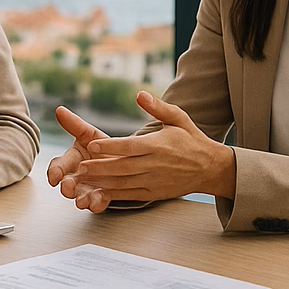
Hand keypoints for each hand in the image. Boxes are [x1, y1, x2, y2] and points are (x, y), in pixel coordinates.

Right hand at [47, 106, 113, 211]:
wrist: (124, 158)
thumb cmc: (102, 146)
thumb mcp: (89, 134)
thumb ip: (74, 124)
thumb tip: (59, 109)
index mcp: (71, 161)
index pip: (58, 167)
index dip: (54, 172)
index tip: (54, 177)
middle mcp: (77, 177)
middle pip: (66, 185)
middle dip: (66, 188)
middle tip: (68, 188)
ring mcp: (88, 188)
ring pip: (80, 196)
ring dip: (80, 199)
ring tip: (82, 200)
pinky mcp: (102, 196)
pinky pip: (97, 202)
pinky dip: (96, 203)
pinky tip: (99, 201)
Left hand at [74, 92, 234, 205]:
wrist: (210, 168)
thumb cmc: (191, 140)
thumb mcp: (178, 118)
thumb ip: (158, 107)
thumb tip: (140, 94)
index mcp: (158, 145)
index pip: (129, 147)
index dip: (109, 147)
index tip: (91, 145)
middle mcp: (154, 165)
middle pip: (122, 167)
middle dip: (99, 167)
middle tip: (79, 168)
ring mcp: (154, 181)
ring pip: (123, 183)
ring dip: (102, 181)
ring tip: (82, 179)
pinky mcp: (154, 192)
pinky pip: (130, 194)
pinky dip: (113, 194)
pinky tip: (98, 192)